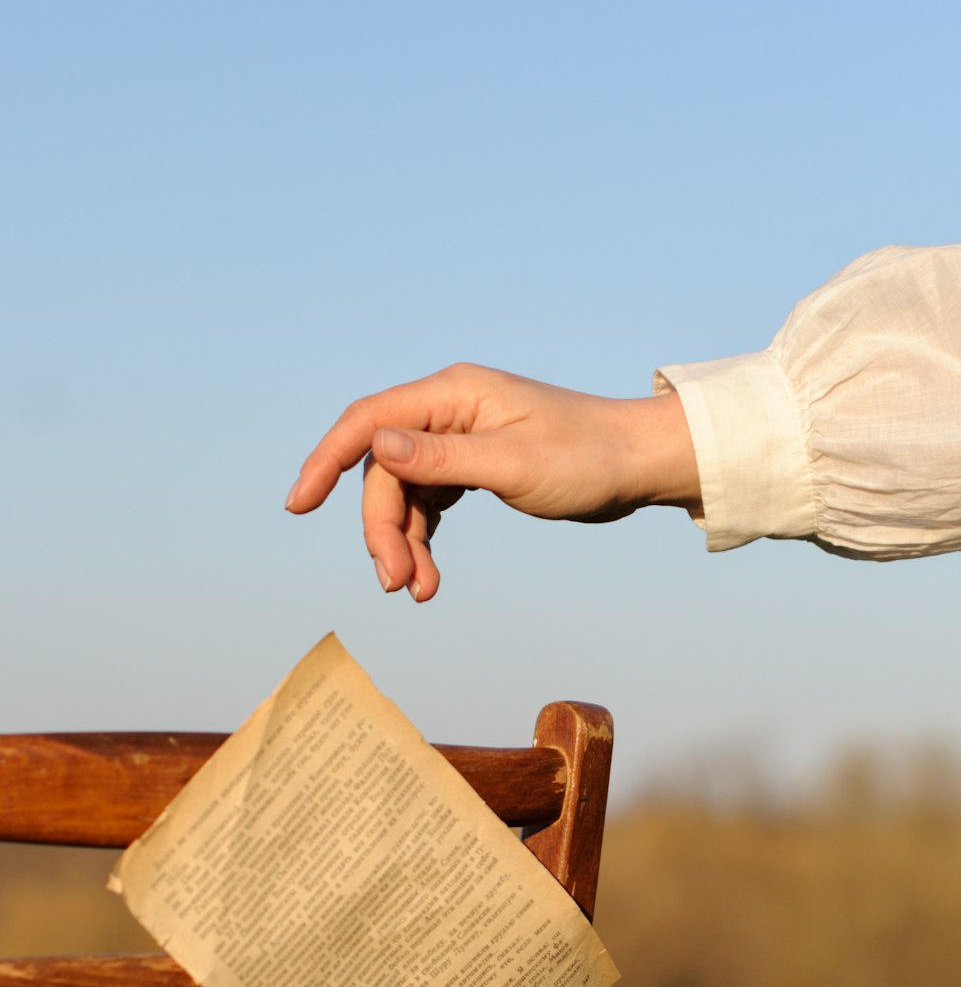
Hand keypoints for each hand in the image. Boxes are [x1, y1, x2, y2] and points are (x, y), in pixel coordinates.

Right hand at [285, 363, 701, 600]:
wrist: (635, 464)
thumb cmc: (585, 458)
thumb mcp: (512, 464)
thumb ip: (440, 458)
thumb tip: (376, 447)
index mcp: (451, 395)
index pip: (368, 423)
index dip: (327, 461)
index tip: (299, 504)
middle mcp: (447, 410)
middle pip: (384, 470)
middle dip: (383, 528)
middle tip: (395, 583)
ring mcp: (459, 437)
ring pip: (405, 492)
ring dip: (405, 542)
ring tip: (419, 590)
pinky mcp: (473, 464)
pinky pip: (430, 502)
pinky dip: (426, 539)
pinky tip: (430, 575)